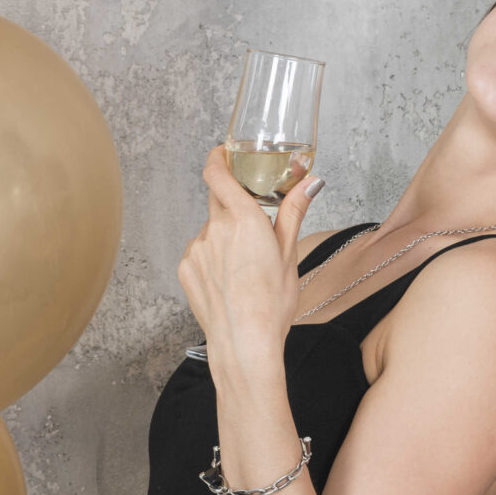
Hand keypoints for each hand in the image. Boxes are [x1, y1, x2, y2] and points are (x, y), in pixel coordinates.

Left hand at [177, 147, 322, 368]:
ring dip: (224, 235)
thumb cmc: (271, 302)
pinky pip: (199, 251)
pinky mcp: (186, 268)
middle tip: (251, 222)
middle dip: (233, 203)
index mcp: (242, 219)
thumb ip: (293, 211)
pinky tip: (229, 278)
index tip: (223, 152)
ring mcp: (196, 248)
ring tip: (244, 266)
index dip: (217, 157)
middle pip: (217, 199)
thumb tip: (310, 182)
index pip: (217, 172)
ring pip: (210, 229)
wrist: (244, 342)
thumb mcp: (289, 253)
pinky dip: (212, 256)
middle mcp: (214, 228)